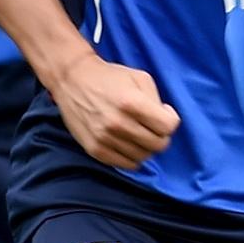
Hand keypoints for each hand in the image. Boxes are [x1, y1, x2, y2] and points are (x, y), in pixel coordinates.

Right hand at [49, 51, 181, 168]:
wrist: (72, 81)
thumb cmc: (109, 78)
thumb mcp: (140, 78)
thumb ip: (157, 100)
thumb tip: (166, 122)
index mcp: (132, 103)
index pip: (168, 127)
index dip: (170, 120)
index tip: (163, 114)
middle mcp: (118, 124)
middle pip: (158, 145)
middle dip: (161, 136)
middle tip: (152, 126)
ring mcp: (105, 139)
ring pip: (143, 157)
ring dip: (146, 147)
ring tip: (138, 133)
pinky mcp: (95, 150)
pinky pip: (126, 165)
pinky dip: (132, 157)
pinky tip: (128, 143)